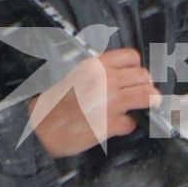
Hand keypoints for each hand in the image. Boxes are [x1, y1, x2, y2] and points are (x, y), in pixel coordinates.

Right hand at [29, 48, 159, 157]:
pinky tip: (119, 125)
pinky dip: (129, 125)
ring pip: (147, 96)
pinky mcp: (109, 124)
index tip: (136, 77)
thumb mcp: (72, 76)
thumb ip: (96, 74)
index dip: (136, 69)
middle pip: (143, 77)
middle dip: (146, 86)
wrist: (38, 128)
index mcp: (94, 66)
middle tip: (142, 94)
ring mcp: (109, 102)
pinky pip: (132, 122)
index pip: (131, 58)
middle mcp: (104, 80)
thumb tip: (119, 77)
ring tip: (145, 107)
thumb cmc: (50, 105)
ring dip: (149, 102)